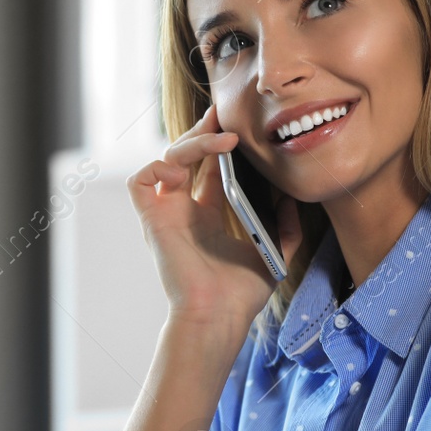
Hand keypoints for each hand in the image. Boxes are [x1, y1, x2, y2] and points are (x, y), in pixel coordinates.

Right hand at [127, 104, 301, 331]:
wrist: (219, 317)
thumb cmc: (239, 295)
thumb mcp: (272, 253)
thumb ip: (284, 225)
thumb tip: (290, 196)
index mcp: (207, 216)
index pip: (208, 167)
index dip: (219, 142)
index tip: (238, 124)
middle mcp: (183, 211)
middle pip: (187, 156)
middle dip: (204, 130)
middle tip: (225, 113)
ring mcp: (166, 214)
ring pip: (166, 159)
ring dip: (191, 143)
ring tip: (221, 139)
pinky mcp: (153, 221)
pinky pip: (140, 182)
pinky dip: (155, 167)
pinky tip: (180, 169)